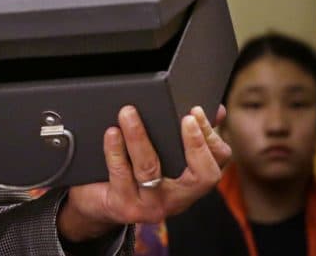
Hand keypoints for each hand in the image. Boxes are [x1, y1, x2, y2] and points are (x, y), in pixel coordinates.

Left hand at [57, 104, 230, 242]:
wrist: (99, 203)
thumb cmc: (133, 173)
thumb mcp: (162, 157)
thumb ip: (187, 135)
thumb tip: (215, 110)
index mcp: (190, 185)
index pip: (216, 165)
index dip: (210, 138)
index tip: (195, 112)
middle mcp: (176, 200)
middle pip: (202, 177)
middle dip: (196, 144)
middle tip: (185, 117)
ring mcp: (150, 205)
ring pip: (150, 169)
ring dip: (139, 137)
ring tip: (128, 113)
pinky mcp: (124, 205)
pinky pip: (120, 174)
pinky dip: (115, 150)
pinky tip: (111, 133)